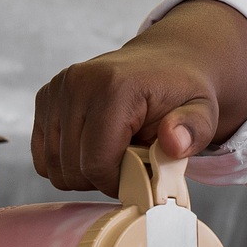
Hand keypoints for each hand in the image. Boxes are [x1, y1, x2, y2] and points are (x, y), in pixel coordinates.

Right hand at [31, 0, 246, 195]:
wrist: (165, 62)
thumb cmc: (182, 92)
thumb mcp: (203, 112)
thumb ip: (193, 130)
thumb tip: (173, 143)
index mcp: (115, 87)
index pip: (97, 163)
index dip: (117, 183)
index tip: (139, 176)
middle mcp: (79, 83)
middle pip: (72, 168)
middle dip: (102, 178)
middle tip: (130, 163)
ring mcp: (58, 89)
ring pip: (52, 165)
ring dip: (84, 171)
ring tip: (115, 153)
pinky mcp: (45, 97)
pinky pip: (42, 154)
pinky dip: (67, 161)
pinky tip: (94, 147)